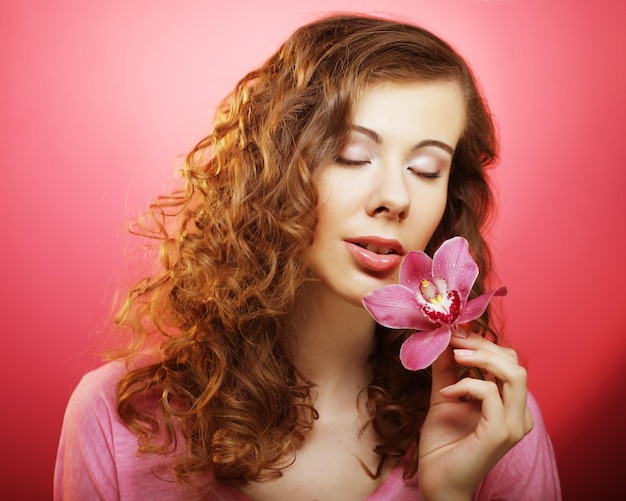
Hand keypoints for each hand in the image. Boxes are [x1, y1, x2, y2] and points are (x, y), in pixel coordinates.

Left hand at [416, 331, 532, 500]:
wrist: (437, 480)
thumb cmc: (443, 442)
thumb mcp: (445, 395)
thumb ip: (447, 368)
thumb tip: (443, 338)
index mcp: (509, 403)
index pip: (508, 361)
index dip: (482, 342)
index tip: (454, 331)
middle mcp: (518, 413)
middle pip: (513, 362)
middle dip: (481, 344)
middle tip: (453, 338)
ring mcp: (513, 424)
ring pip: (513, 374)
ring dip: (481, 358)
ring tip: (454, 356)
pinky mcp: (501, 433)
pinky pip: (490, 393)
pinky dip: (466, 385)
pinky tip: (447, 393)